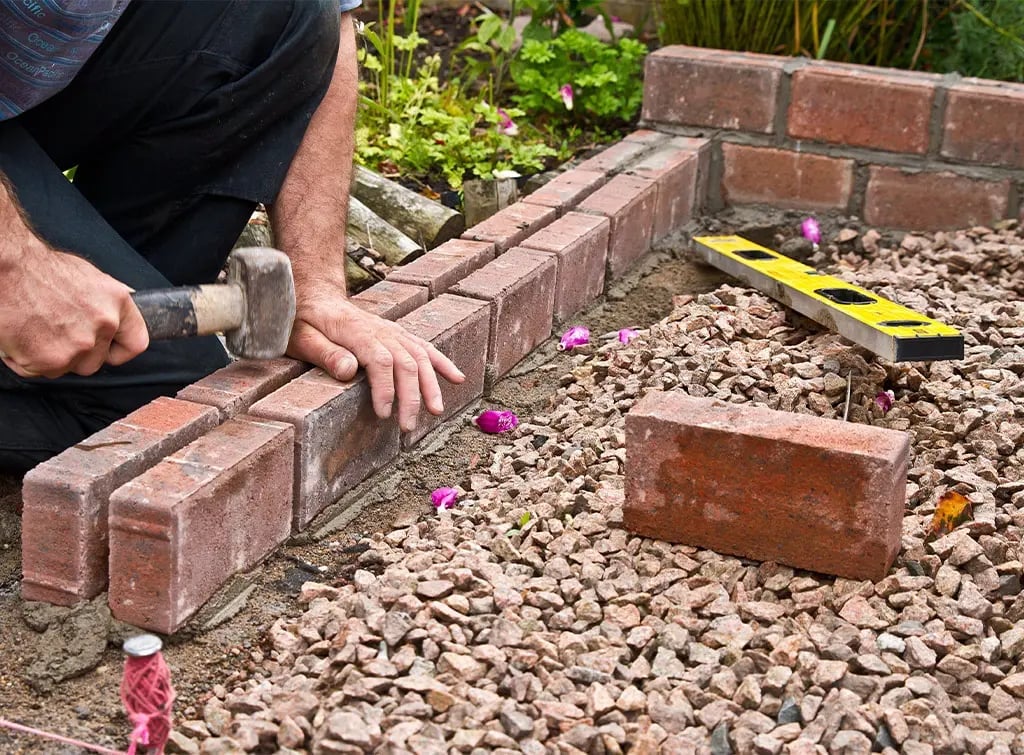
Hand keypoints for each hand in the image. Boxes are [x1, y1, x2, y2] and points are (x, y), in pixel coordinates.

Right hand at [0, 234, 149, 378]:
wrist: (7, 268)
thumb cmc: (41, 269)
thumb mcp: (89, 278)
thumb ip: (108, 303)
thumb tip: (121, 316)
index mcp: (117, 303)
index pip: (136, 343)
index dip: (119, 351)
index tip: (108, 351)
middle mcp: (103, 326)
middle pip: (95, 361)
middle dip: (76, 354)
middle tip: (55, 333)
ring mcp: (78, 345)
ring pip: (67, 368)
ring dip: (51, 356)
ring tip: (36, 329)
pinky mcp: (49, 360)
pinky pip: (39, 371)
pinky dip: (26, 359)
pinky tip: (20, 335)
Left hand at [287, 284, 464, 431]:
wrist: (314, 296)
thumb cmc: (302, 321)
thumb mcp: (300, 337)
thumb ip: (324, 353)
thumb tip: (348, 370)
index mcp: (355, 331)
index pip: (380, 360)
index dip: (386, 388)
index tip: (384, 414)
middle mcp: (380, 330)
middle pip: (406, 361)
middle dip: (411, 396)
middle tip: (407, 426)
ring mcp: (392, 331)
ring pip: (420, 356)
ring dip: (431, 384)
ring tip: (436, 411)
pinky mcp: (398, 334)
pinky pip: (424, 347)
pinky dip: (442, 363)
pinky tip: (457, 379)